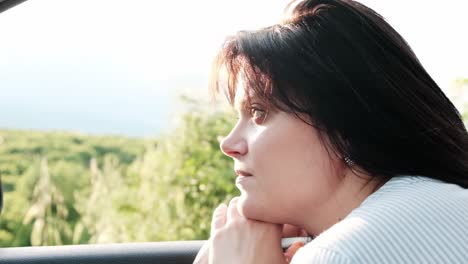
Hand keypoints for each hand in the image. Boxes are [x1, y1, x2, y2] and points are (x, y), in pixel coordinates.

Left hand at [193, 200, 307, 263]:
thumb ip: (293, 251)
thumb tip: (299, 245)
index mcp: (270, 227)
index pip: (272, 208)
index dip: (272, 210)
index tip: (272, 214)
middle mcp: (250, 222)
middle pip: (251, 202)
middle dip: (253, 207)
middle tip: (255, 213)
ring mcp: (232, 227)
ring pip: (234, 205)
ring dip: (238, 207)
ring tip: (240, 211)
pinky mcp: (217, 234)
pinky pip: (218, 215)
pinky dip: (221, 212)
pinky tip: (223, 211)